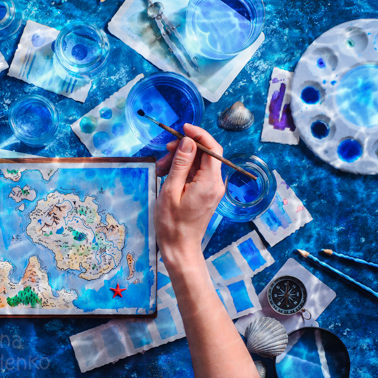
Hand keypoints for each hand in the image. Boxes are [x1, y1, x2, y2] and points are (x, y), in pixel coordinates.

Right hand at [155, 124, 224, 266]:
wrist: (180, 248)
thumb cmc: (172, 223)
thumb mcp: (171, 190)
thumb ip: (181, 164)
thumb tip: (188, 141)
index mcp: (210, 182)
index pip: (212, 148)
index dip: (198, 134)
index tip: (182, 128)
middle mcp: (216, 184)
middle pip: (203, 154)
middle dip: (183, 149)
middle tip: (164, 154)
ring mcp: (212, 189)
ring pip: (197, 164)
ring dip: (180, 161)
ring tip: (161, 169)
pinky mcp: (206, 194)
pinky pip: (196, 175)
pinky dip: (182, 172)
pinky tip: (167, 176)